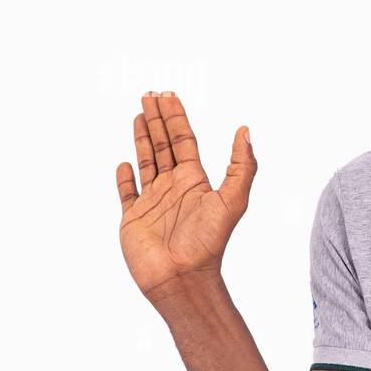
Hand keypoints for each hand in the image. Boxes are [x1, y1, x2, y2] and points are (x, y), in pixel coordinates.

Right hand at [115, 91, 256, 300]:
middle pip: (163, 144)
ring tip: (138, 114)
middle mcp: (174, 188)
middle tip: (149, 93)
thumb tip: (246, 130)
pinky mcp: (133, 218)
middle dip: (157, 118)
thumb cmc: (208, 242)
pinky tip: (124, 164)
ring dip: (141, 138)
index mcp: (195, 181)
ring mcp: (153, 202)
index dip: (176, 117)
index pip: (184, 140)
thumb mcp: (232, 200)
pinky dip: (125, 178)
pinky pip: (127, 193)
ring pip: (146, 162)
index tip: (168, 94)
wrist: (182, 277)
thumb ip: (241, 166)